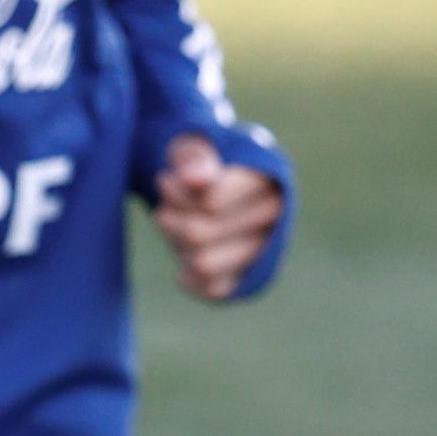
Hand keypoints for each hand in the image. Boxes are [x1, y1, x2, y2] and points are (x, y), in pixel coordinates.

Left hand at [152, 132, 283, 301]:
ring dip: (178, 245)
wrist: (210, 187)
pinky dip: (189, 274)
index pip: (210, 202)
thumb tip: (198, 180)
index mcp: (268, 177)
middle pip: (198, 235)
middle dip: (171, 221)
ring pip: (203, 265)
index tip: (164, 181)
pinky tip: (185, 251)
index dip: (178, 196)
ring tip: (171, 223)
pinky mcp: (249, 278)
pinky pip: (212, 290)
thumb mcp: (192, 145)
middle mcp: (274, 215)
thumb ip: (194, 156)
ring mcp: (263, 250)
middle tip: (162, 208)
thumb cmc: (201, 162)